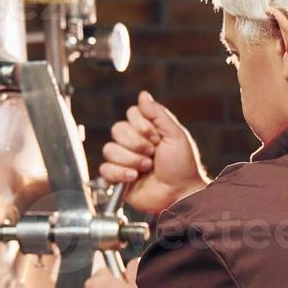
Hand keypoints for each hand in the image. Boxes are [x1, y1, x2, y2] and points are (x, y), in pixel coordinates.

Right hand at [100, 92, 209, 215]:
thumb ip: (158, 114)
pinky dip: (120, 173)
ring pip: (109, 149)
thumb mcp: (176, 135)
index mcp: (147, 130)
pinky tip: (134, 177)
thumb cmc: (183, 167)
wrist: (180, 193)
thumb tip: (143, 94)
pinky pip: (104, 169)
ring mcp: (124, 160)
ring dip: (131, 159)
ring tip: (146, 168)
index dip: (141, 126)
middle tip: (152, 154)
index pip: (130, 114)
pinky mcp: (117, 177)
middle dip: (137, 144)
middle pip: (117, 129)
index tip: (157, 138)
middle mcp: (133, 143)